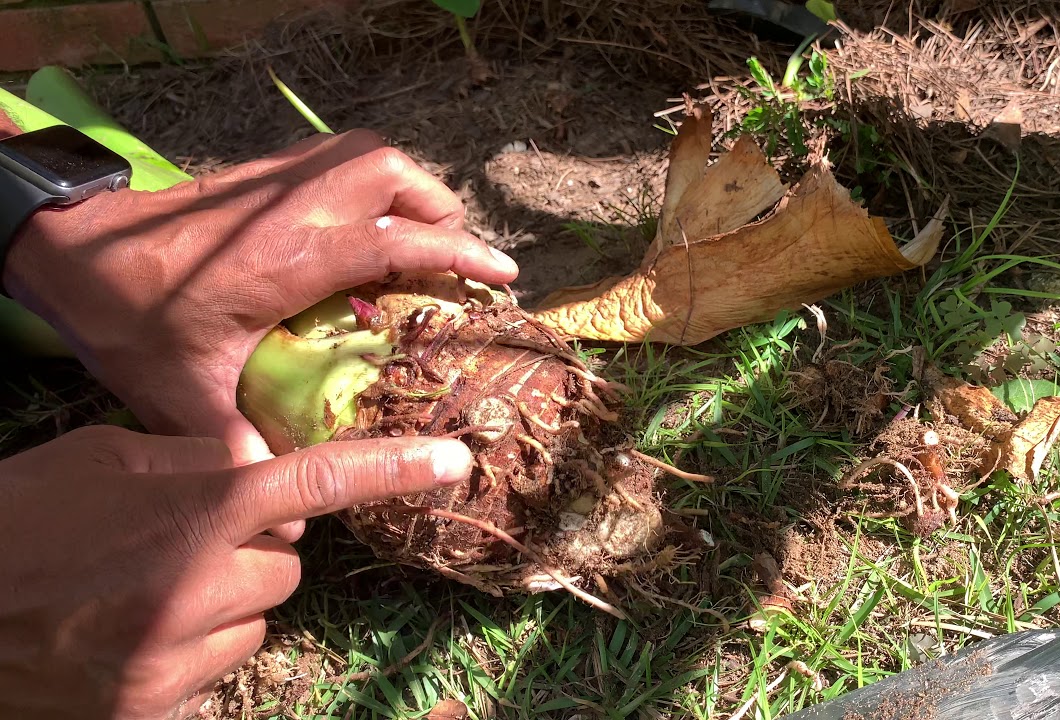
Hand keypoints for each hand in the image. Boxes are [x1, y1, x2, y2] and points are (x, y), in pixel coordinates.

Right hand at [0, 424, 472, 719]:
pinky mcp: (155, 709)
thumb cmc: (18, 519)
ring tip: (146, 590)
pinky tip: (132, 632)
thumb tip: (264, 460)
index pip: (315, 482)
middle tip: (185, 540)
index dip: (392, 470)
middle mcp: (198, 588)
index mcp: (192, 511)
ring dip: (225, 602)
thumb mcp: (103, 457)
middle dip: (254, 547)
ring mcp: (177, 659)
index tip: (455, 462)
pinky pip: (217, 668)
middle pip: (286, 563)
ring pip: (258, 619)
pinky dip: (192, 648)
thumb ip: (197, 458)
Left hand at [1, 130, 517, 467]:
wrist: (75, 247)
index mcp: (291, 260)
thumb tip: (286, 516)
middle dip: (440, 209)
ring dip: (409, 186)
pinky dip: (371, 178)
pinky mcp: (263, 173)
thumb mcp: (182, 390)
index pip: (395, 242)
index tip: (503, 274)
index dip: (459, 255)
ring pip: (370, 154)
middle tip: (455, 255)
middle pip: (393, 175)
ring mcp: (279, 183)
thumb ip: (238, 444)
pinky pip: (339, 155)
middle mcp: (295, 209)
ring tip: (422, 230)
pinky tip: (366, 217)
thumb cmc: (131, 315)